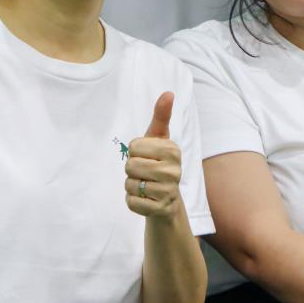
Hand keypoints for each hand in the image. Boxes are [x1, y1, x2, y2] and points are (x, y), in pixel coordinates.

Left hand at [124, 92, 182, 219]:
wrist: (167, 200)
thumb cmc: (159, 163)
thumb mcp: (159, 138)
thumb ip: (161, 116)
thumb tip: (168, 93)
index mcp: (173, 150)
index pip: (133, 146)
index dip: (134, 152)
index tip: (147, 156)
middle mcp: (174, 170)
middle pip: (130, 165)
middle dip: (131, 170)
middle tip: (145, 173)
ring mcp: (169, 191)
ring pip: (129, 184)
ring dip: (131, 186)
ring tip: (146, 186)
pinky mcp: (160, 210)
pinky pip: (131, 202)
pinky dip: (133, 201)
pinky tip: (146, 200)